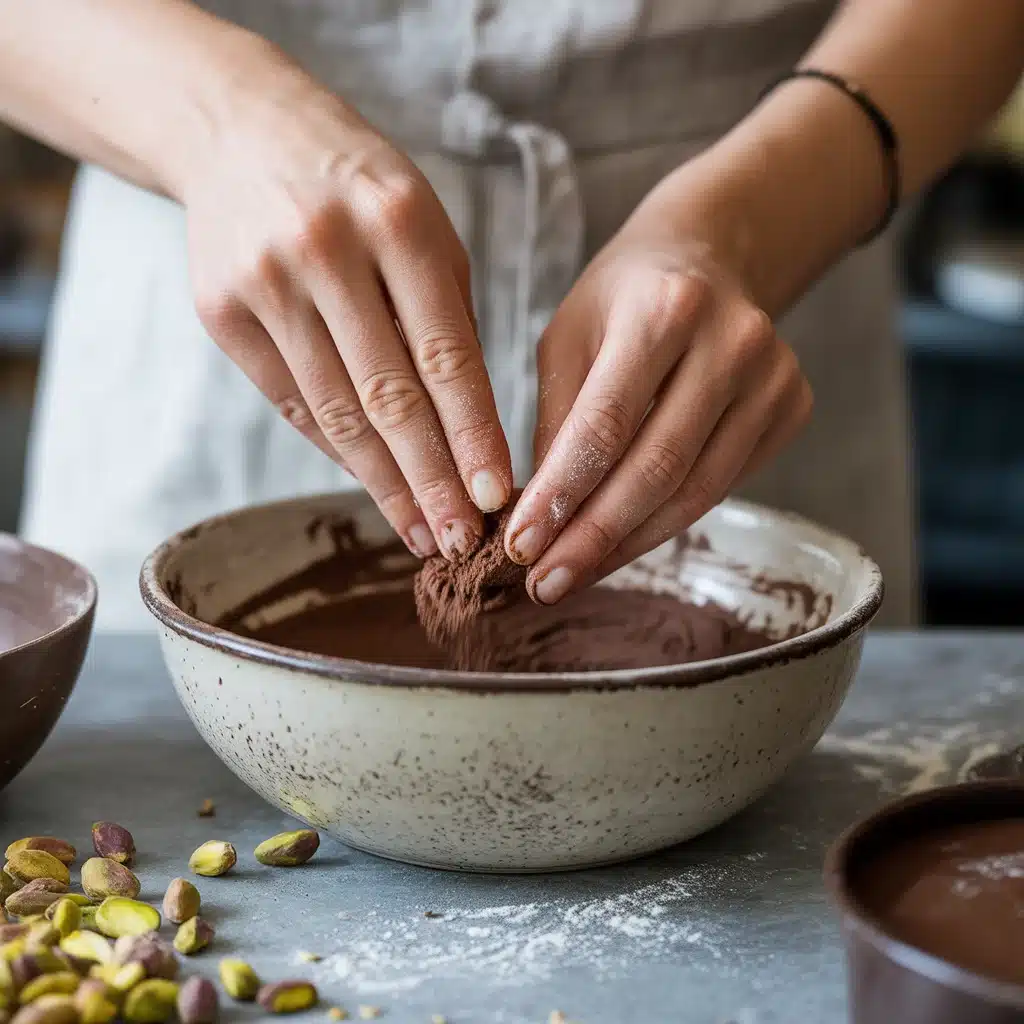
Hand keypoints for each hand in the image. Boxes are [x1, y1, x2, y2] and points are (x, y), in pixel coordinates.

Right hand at [183, 55, 510, 558]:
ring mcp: (265, 283)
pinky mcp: (222, 312)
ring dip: (384, 484)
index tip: (498, 495)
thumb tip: (470, 434)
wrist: (241, 134)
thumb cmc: (360, 187)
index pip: (445, 354)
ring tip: (422, 534)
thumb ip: (447, 318)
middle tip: (462, 542)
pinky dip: (338, 452)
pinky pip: (292, 402)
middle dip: (431, 480)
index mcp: (398, 221)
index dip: (473, 434)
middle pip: (389, 396)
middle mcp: (326, 251)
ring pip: (336, 412)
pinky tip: (374, 488)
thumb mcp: (424, 225)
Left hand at [503, 201, 811, 603]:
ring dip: (629, 544)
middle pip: (656, 468)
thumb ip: (556, 422)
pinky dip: (668, 522)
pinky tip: (624, 542)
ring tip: (576, 575)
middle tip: (545, 583)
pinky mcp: (793, 406)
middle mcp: (732, 342)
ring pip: (696, 491)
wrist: (707, 258)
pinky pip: (722, 485)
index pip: (606, 424)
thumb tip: (540, 518)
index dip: (562, 495)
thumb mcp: (569, 339)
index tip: (521, 547)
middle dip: (593, 537)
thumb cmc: (622, 301)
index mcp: (664, 310)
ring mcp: (774, 377)